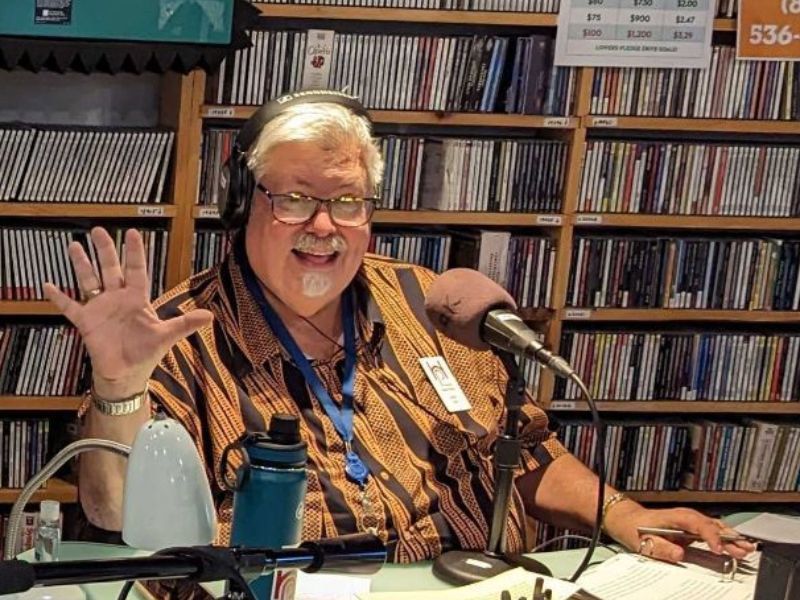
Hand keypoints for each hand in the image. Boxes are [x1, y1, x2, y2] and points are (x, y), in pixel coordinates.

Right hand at [43, 227, 212, 397]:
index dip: (135, 252)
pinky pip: (69, 306)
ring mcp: (100, 308)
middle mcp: (118, 299)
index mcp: (137, 299)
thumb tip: (209, 316)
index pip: (136, 270)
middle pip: (110, 269)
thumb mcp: (166, 336)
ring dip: (82, 265)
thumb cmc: (146, 354)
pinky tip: (48, 285)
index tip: (132, 232)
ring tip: (74, 246)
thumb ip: (185, 324)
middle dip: (105, 250)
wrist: (126, 374)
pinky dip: (59, 297)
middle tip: (99, 230)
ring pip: (89, 281)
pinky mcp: (86, 322)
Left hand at [603, 502, 755, 562]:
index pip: (698, 525)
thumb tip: (680, 553)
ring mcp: (690, 521)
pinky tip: (736, 545)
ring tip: (747, 548)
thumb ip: (661, 548)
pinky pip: (712, 531)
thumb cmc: (634, 528)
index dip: (710, 536)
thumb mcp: (643, 540)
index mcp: (675, 517)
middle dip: (729, 537)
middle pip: (712, 525)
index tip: (719, 548)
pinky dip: (725, 538)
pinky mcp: (691, 528)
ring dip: (731, 538)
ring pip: (715, 527)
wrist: (627, 519)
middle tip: (744, 549)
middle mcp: (686, 517)